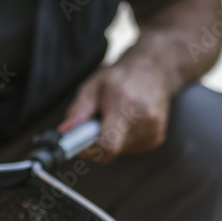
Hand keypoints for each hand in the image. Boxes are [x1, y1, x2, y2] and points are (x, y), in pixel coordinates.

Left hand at [58, 52, 174, 162]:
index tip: (80, 143)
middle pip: (111, 150)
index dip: (90, 150)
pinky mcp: (156, 138)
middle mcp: (143, 119)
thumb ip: (79, 110)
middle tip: (98, 123)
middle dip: (98, 142)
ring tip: (116, 117)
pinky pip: (131, 149)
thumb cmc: (120, 77)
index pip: (108, 145)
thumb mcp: (93, 85)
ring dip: (112, 140)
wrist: (155, 69)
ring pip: (120, 151)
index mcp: (124, 105)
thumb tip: (64, 131)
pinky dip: (124, 140)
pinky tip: (128, 121)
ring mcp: (153, 130)